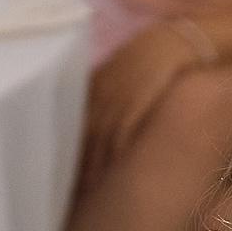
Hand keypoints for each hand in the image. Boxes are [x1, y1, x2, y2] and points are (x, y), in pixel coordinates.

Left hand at [80, 21, 206, 182]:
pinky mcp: (136, 102)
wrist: (172, 42)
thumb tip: (94, 119)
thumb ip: (105, 92)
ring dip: (92, 163)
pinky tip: (109, 169)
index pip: (71, 122)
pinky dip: (112, 152)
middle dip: (74, 161)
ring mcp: (117, 97)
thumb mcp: (121, 71)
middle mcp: (100, 92)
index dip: (65, 148)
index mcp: (94, 85)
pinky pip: (119, 132)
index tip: (59, 170)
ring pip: (97, 137)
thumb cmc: (149, 59)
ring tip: (87, 187)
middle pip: (80, 132)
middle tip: (67, 188)